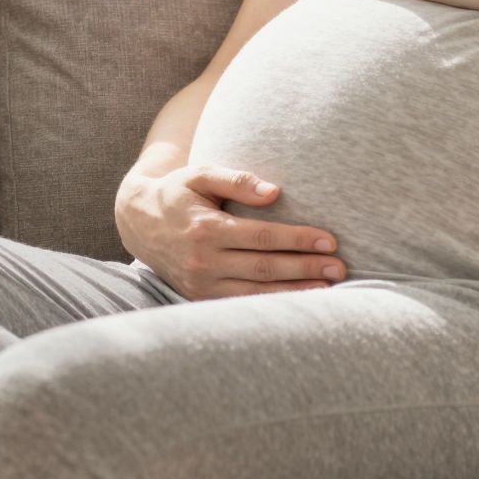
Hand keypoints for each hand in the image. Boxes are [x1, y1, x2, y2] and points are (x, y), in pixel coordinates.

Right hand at [117, 164, 347, 300]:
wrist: (138, 221)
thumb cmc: (178, 192)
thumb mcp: (200, 174)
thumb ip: (236, 179)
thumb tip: (275, 192)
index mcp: (206, 228)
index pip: (263, 237)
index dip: (299, 239)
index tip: (330, 240)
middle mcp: (203, 261)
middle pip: (265, 268)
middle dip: (306, 267)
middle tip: (340, 266)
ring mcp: (200, 284)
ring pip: (256, 293)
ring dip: (295, 291)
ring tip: (328, 287)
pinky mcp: (199, 297)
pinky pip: (241, 304)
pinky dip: (270, 304)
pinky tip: (297, 301)